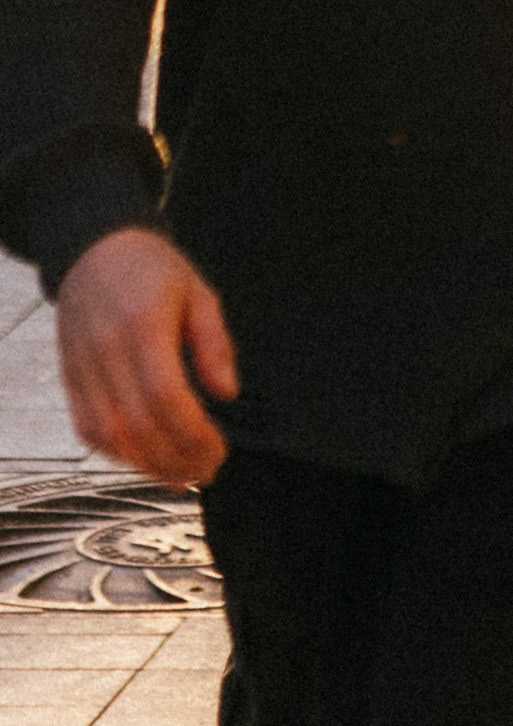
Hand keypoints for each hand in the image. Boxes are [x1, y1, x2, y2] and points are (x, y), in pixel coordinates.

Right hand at [56, 228, 237, 486]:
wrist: (96, 249)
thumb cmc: (152, 269)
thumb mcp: (198, 292)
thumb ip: (214, 343)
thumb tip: (228, 392)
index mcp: (144, 325)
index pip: (166, 396)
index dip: (193, 434)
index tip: (219, 450)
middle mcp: (108, 351)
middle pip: (138, 425)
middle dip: (175, 459)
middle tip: (206, 471)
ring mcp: (83, 368)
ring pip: (109, 436)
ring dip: (146, 465)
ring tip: (180, 476)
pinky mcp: (70, 379)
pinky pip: (87, 429)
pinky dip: (116, 454)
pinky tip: (145, 459)